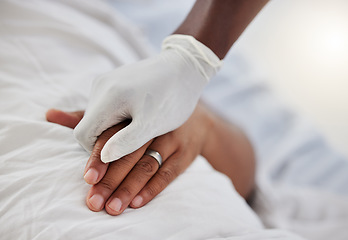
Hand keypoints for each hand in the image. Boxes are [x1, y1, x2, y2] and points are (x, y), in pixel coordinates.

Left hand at [46, 104, 212, 215]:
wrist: (194, 114)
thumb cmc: (147, 114)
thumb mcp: (122, 112)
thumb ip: (89, 117)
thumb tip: (50, 115)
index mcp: (133, 114)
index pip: (113, 136)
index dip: (99, 157)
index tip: (87, 179)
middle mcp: (152, 125)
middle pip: (129, 154)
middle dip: (111, 180)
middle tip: (94, 202)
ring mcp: (171, 139)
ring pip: (147, 165)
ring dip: (129, 188)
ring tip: (113, 208)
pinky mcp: (185, 153)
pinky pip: (169, 172)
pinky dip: (153, 187)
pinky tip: (138, 202)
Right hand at [73, 34, 221, 162]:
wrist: (185, 67)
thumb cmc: (172, 99)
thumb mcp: (152, 125)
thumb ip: (126, 142)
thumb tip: (102, 157)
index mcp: (107, 97)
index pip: (84, 135)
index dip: (97, 153)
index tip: (117, 160)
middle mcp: (101, 86)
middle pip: (89, 125)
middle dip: (105, 141)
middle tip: (130, 148)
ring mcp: (106, 80)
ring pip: (98, 116)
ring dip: (111, 130)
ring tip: (136, 131)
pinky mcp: (114, 79)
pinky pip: (106, 105)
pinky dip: (115, 117)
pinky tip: (135, 119)